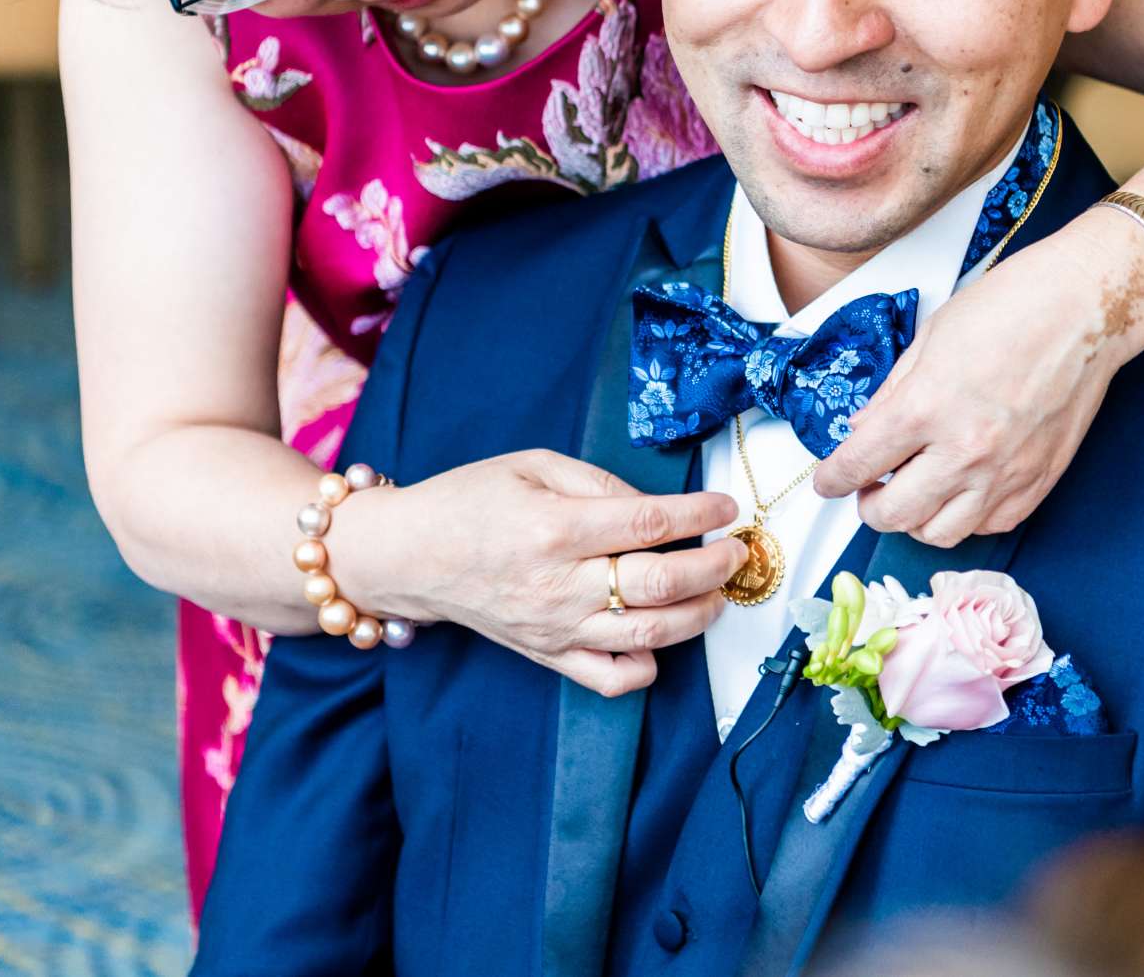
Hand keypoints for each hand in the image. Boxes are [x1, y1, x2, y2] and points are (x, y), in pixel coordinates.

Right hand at [348, 449, 746, 696]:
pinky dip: (649, 664)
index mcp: (555, 529)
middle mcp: (559, 585)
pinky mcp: (548, 655)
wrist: (408, 555)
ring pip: (649, 634)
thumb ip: (598, 481)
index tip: (727, 506)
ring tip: (717, 592)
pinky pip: (612, 678)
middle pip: (660, 584)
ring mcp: (556, 628)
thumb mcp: (531, 464)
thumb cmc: (468, 501)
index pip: (650, 524)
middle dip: (714, 568)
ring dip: (699, 614)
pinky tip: (662, 636)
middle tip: (735, 552)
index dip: (701, 514)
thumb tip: (656, 505)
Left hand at [811, 208, 1143, 546]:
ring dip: (915, 519)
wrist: (1087, 309)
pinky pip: (988, 526)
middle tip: (867, 489)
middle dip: (868, 507)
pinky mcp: (1038, 481)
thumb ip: (893, 394)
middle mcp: (965, 450)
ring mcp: (1006, 472)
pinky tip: (958, 491)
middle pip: (893, 513)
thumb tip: (864, 430)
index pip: (859, 464)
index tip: (827, 481)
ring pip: (940, 533)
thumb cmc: (1014, 306)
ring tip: (912, 493)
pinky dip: (964, 517)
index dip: (832, 479)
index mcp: (928, 407)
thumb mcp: (930, 338)